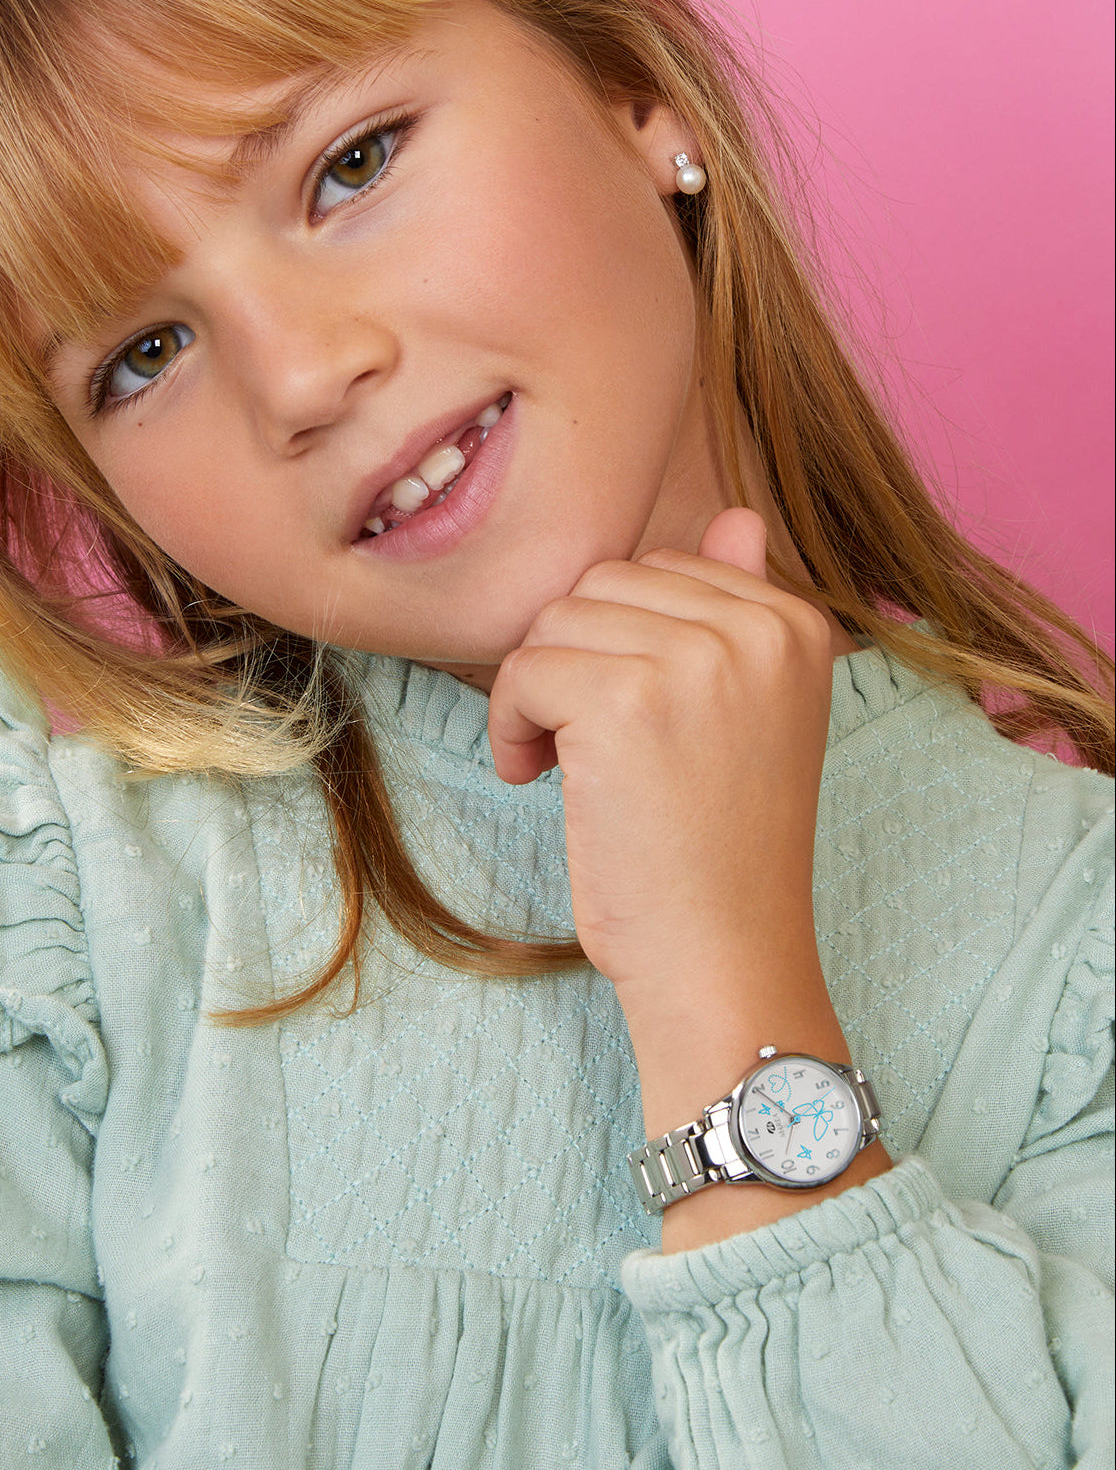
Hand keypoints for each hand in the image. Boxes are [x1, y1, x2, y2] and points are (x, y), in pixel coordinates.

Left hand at [487, 507, 833, 1017]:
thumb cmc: (721, 849)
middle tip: (587, 748)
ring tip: (567, 766)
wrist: (722, 955)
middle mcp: (758, 626)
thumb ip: (739, 610)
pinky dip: (510, 725)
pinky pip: (523, 668)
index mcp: (795, 622)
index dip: (620, 648)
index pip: (660, 570)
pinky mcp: (628, 700)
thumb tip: (738, 514)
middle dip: (574, 661)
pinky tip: (536, 778)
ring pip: (555, 620)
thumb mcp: (752, 716)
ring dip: (538, 694)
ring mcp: (697, 658)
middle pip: (600, 585)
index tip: (632, 727)